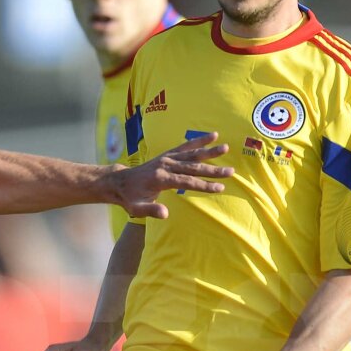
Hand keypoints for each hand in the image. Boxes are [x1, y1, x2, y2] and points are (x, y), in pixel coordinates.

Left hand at [115, 133, 231, 218]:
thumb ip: (151, 210)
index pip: (187, 182)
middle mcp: (165, 165)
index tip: (220, 188)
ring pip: (191, 154)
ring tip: (225, 147)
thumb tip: (165, 214)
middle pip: (193, 167)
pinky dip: (198, 141)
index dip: (204, 185)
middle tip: (230, 172)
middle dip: (213, 170)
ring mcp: (167, 158)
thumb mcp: (137, 209)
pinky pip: (185, 147)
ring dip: (209, 151)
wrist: (120, 182)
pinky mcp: (168, 154)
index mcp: (160, 178)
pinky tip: (212, 136)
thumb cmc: (130, 198)